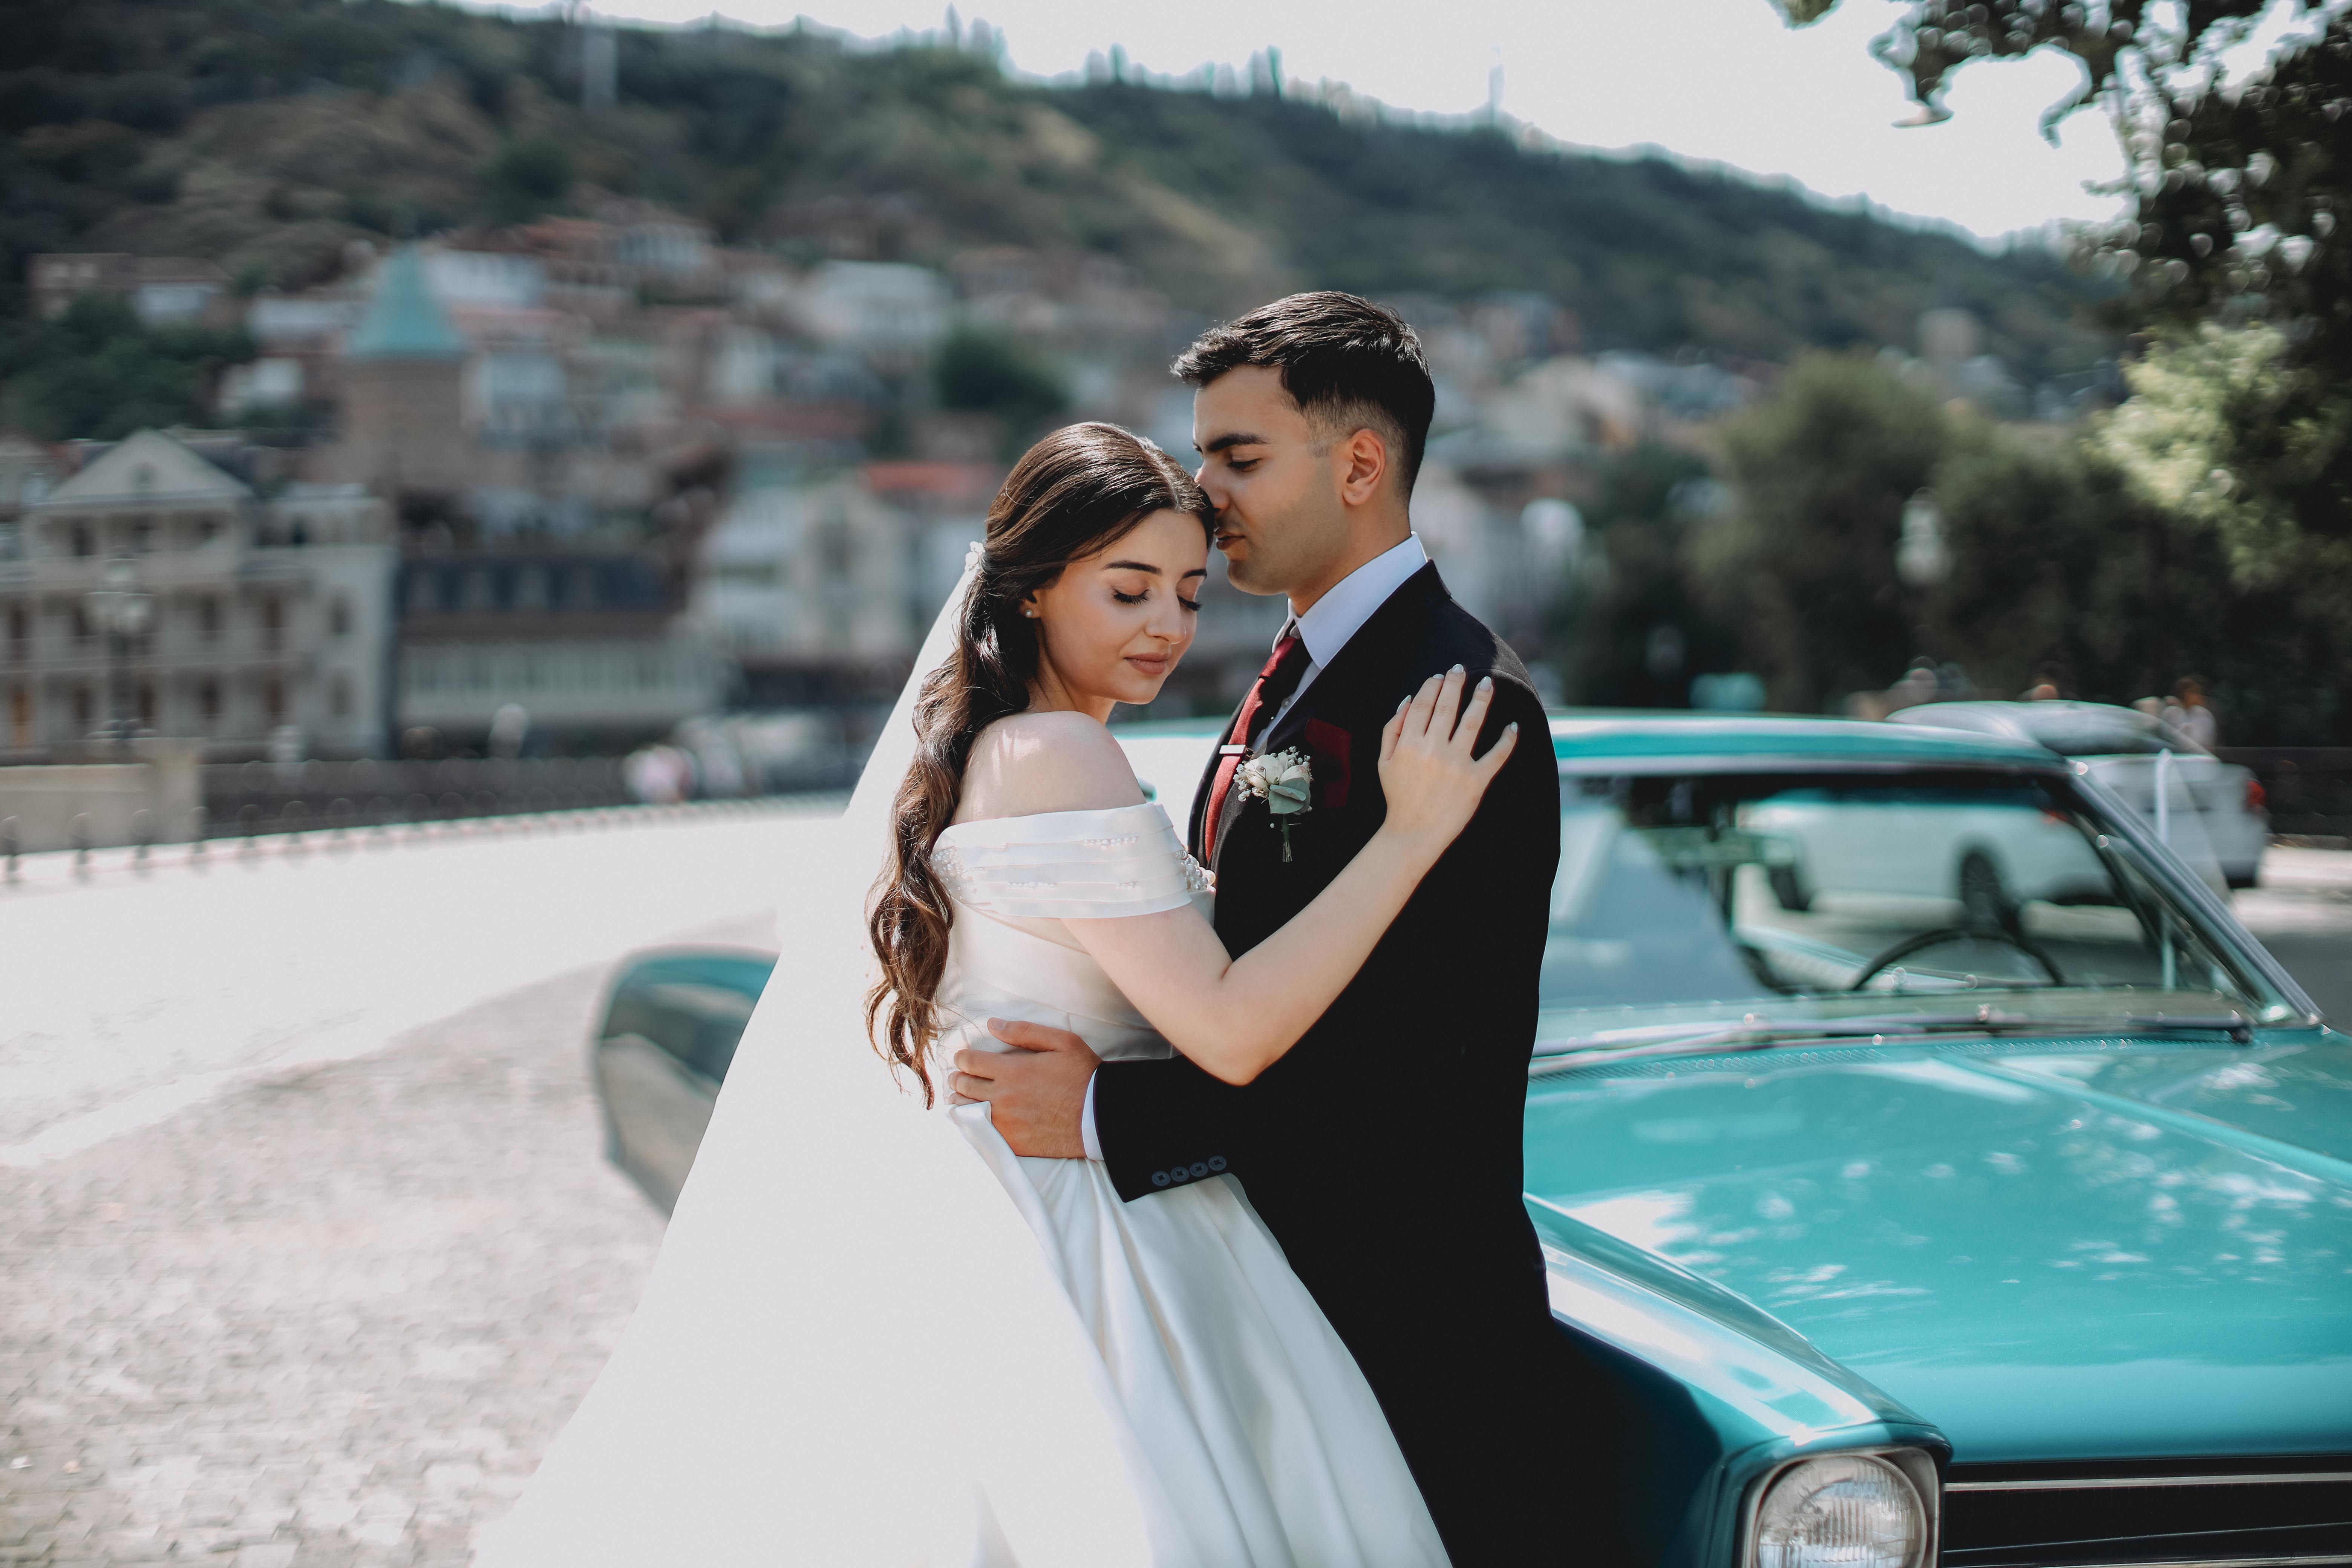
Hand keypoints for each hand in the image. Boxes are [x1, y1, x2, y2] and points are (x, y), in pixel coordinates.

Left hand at [949, 1019, 1098, 1158]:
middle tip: (958, 1078)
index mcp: (1012, 1070)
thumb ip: (1024, 1032)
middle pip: (964, 1086)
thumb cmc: (1084, 1075)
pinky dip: (974, 1125)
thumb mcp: (1061, 1042)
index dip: (962, 1058)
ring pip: (967, 1112)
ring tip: (961, 1098)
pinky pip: (981, 1134)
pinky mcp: (1013, 1143)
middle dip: (957, 1079)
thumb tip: (993, 1024)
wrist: (1101, 1116)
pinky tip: (976, 1120)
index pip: (970, 1062)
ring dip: (961, 1102)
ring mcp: (1006, 1123)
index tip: (962, 1058)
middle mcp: (1003, 1097)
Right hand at [1376, 665, 1518, 854]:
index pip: (1424, 705)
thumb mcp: (1384, 761)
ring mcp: (1456, 764)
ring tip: (1488, 684)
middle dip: (1456, 684)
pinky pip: (1496, 756)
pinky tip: (1513, 726)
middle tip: (1462, 669)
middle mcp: (1434, 750)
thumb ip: (1392, 729)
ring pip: (1472, 723)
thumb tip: (1409, 699)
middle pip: (1448, 708)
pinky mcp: (1476, 781)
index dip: (1433, 687)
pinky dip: (1507, 740)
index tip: (1440, 675)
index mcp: (1410, 744)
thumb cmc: (1399, 796)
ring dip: (1481, 700)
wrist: (1413, 833)